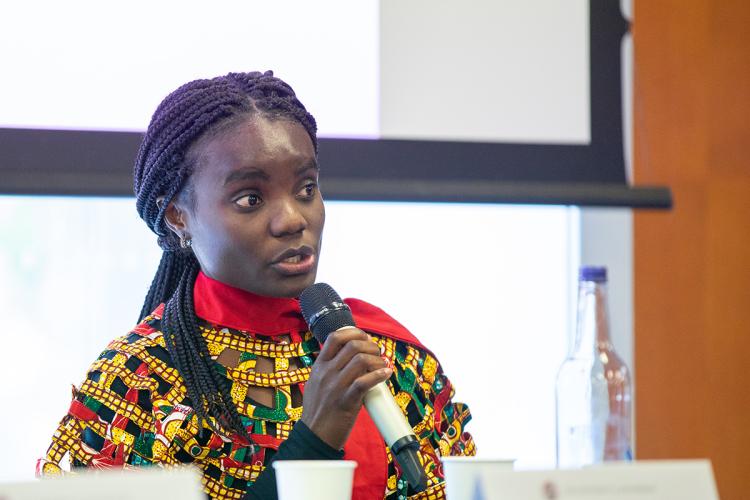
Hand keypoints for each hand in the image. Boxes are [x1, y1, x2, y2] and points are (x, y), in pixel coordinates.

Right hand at [300, 327, 391, 448]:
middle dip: (370, 346)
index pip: (335, 337)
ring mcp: (335, 387)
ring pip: (361, 360)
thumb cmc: (319, 410)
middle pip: (352, 345)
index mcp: (319, 366)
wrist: (314, 436)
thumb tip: (353, 356)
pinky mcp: (346, 402)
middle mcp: (326, 373)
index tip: (365, 338)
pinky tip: (386, 374)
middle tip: (378, 353)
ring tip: (383, 365)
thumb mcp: (317, 383)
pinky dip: (379, 375)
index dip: (354, 333)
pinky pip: (365, 382)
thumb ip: (330, 369)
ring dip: (377, 360)